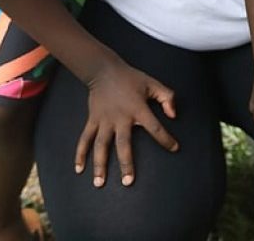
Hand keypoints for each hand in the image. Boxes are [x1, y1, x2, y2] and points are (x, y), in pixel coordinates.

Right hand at [75, 59, 177, 187]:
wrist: (104, 70)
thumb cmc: (131, 78)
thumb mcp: (153, 84)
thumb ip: (167, 97)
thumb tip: (173, 115)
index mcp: (138, 109)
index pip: (154, 127)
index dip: (165, 138)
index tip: (174, 148)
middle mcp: (120, 117)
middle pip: (123, 143)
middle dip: (126, 163)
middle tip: (128, 181)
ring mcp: (104, 120)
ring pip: (101, 145)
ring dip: (100, 164)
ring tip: (99, 183)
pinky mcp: (93, 120)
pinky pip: (85, 138)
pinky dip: (80, 153)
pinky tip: (78, 168)